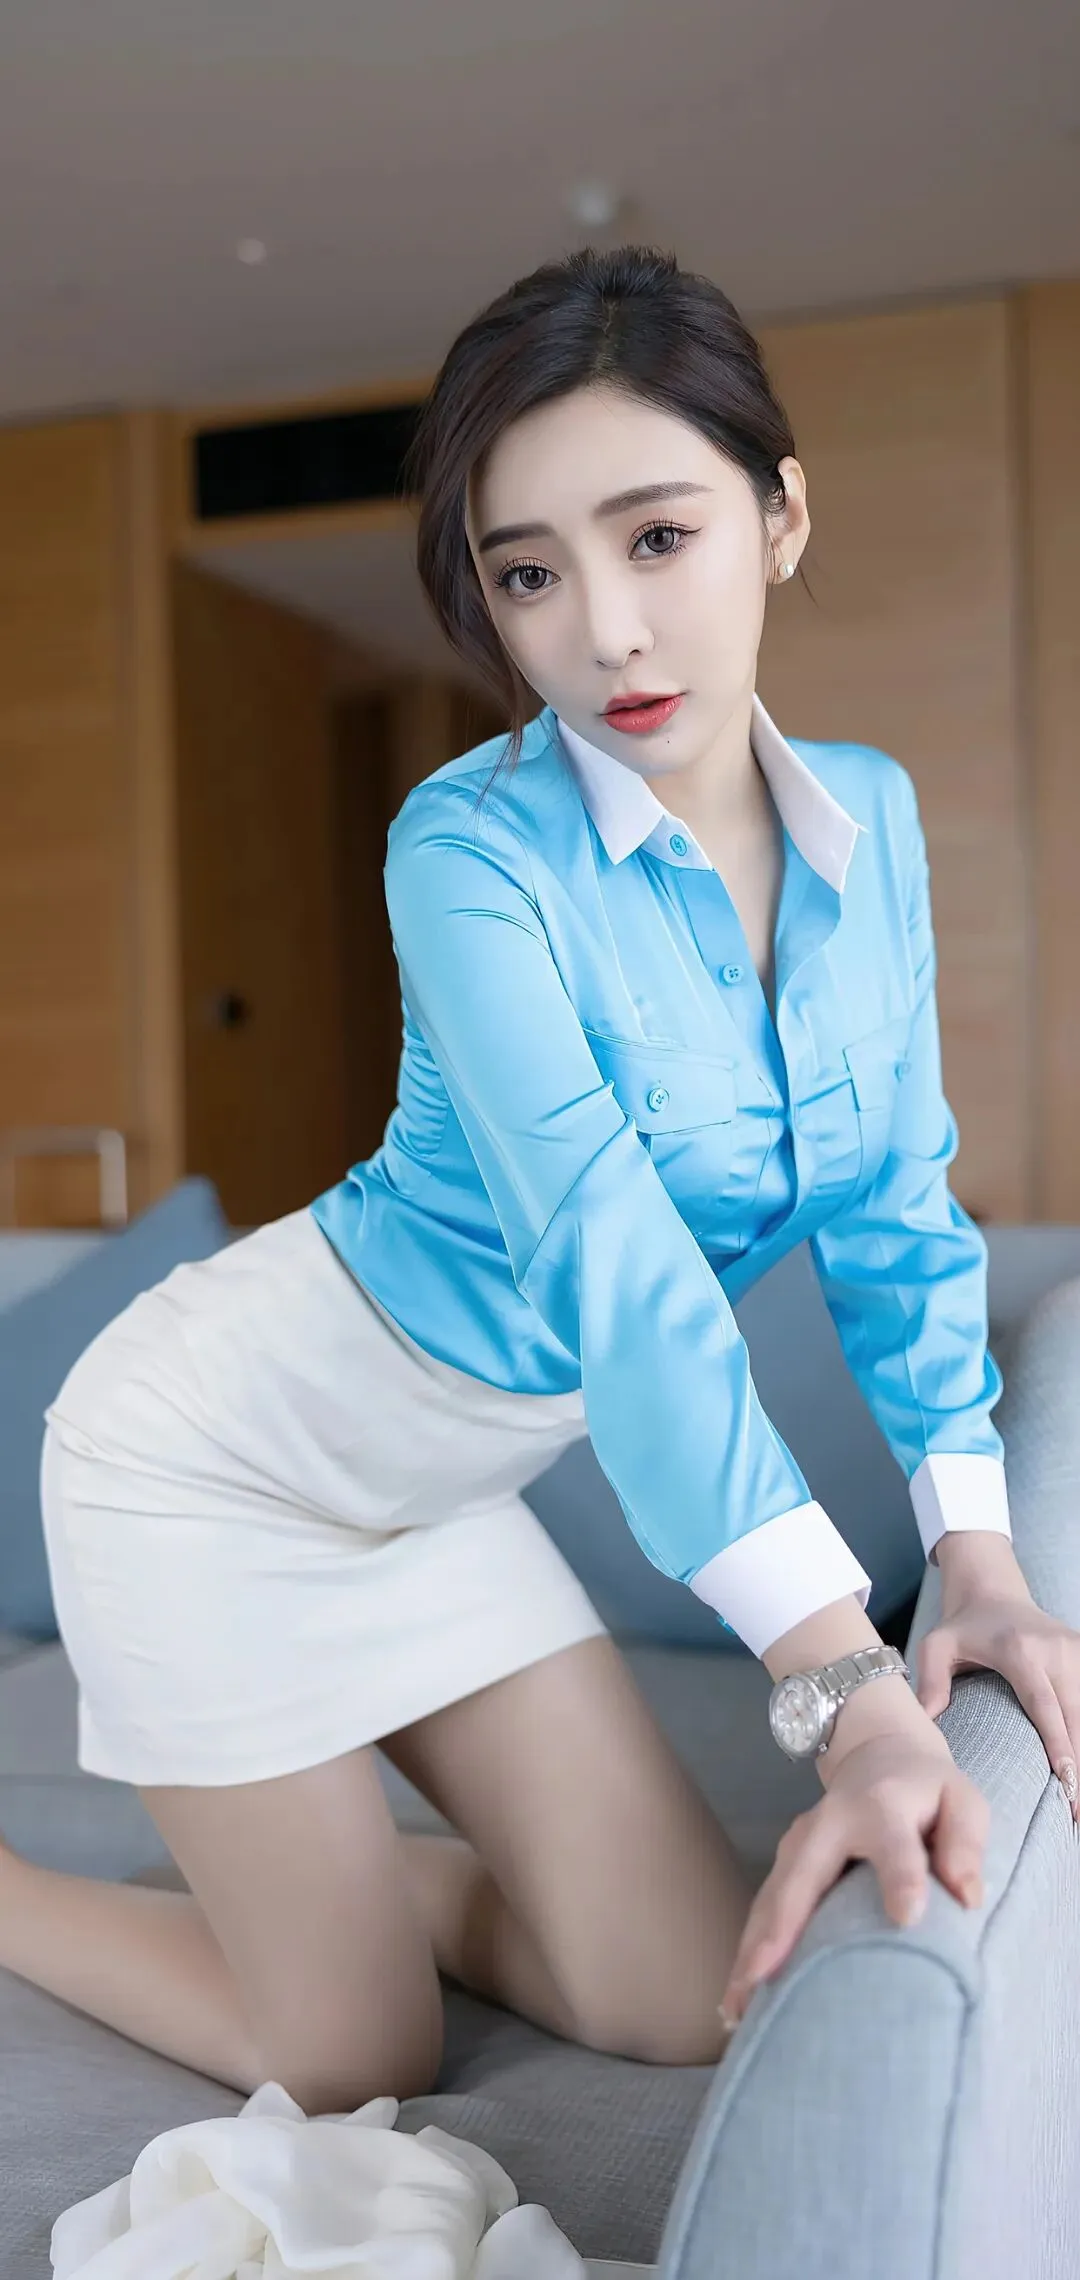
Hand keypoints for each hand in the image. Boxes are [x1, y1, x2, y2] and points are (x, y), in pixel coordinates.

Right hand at [718, 1721, 987, 2028]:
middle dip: (778, 1931)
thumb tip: (967, 1898)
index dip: (900, 1879)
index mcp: (881, 1808)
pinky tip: (739, 1995)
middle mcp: (827, 1824)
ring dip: (750, 1952)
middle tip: (760, 1982)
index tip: (907, 1919)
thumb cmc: (928, 1792)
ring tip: (736, 2007)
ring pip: (770, 1901)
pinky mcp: (786, 1864)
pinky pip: (765, 1910)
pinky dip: (749, 1950)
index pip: (893, 1845)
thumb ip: (965, 1844)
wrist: (880, 1753)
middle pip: (800, 1879)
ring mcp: (798, 1845)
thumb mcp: (963, 1801)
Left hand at [917, 1543, 1079, 1821]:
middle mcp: (1055, 1649)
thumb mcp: (936, 1646)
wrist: (993, 1590)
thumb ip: (930, 1682)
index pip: (1044, 1704)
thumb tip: (925, 1724)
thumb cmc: (963, 1627)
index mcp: (1020, 1650)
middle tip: (1078, 1810)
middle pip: (1076, 1714)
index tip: (1067, 1780)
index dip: (1059, 1744)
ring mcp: (1075, 1649)